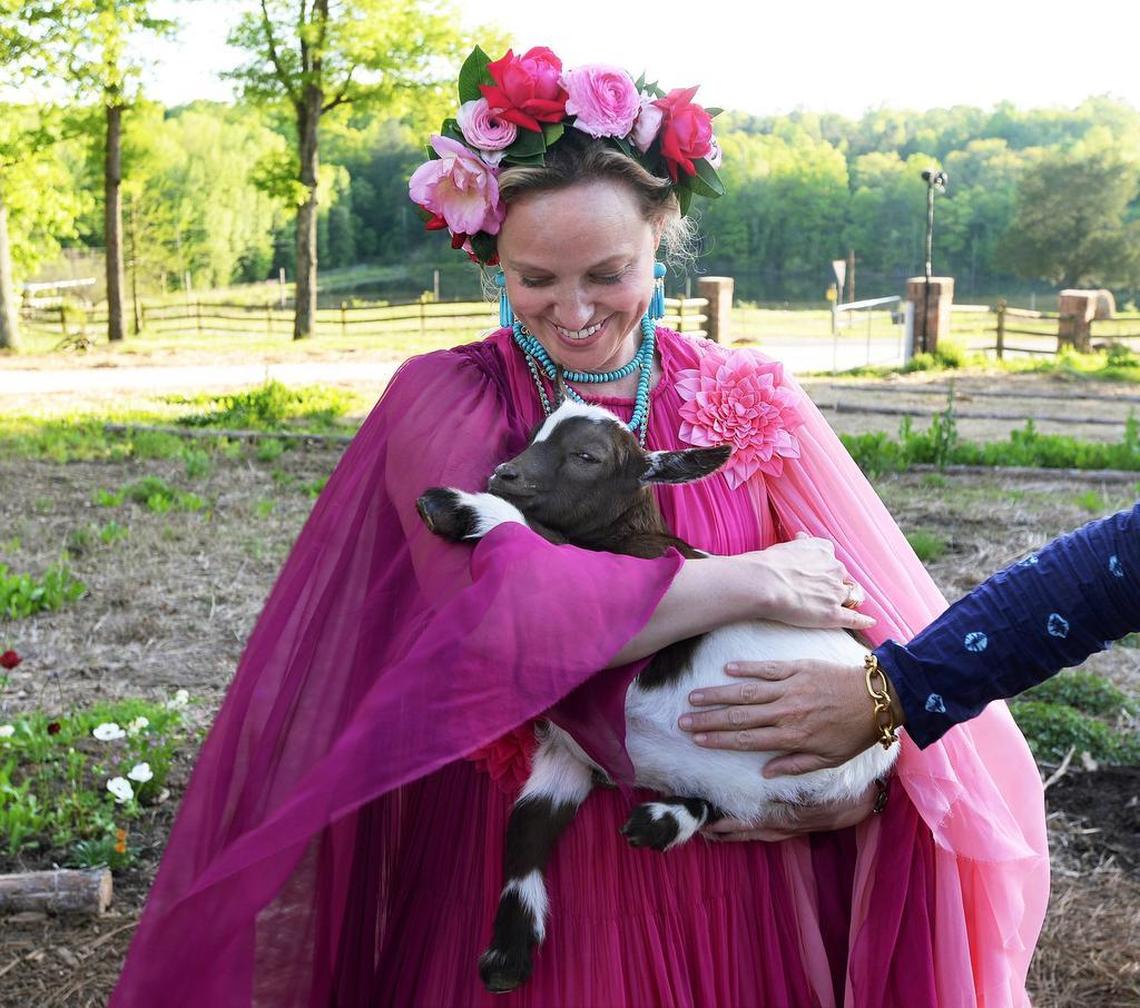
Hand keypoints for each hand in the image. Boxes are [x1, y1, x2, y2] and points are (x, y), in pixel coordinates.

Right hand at [679, 657, 903, 774]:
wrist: (878, 698)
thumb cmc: (854, 732)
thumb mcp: (829, 759)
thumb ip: (795, 765)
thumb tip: (766, 773)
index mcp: (792, 737)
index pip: (747, 739)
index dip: (720, 740)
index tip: (698, 741)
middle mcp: (786, 712)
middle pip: (739, 717)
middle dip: (708, 720)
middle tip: (683, 721)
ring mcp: (790, 688)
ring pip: (746, 692)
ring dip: (718, 694)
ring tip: (694, 697)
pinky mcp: (797, 668)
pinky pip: (766, 668)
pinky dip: (746, 669)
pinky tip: (726, 670)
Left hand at [702, 782, 878, 841]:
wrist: (863, 802)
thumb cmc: (839, 789)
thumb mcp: (816, 785)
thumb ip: (792, 779)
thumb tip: (767, 774)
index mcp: (785, 816)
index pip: (750, 824)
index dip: (727, 825)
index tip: (706, 822)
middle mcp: (782, 827)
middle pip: (746, 833)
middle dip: (723, 832)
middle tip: (698, 828)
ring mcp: (787, 830)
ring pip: (754, 835)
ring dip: (732, 834)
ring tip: (708, 830)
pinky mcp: (792, 829)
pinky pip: (763, 833)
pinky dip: (747, 832)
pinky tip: (734, 828)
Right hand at [744, 533, 875, 631]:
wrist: (765, 582)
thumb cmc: (770, 564)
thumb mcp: (786, 546)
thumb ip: (799, 543)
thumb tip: (802, 535)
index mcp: (824, 551)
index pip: (832, 560)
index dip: (827, 569)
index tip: (819, 574)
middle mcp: (835, 569)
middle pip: (843, 578)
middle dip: (837, 585)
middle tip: (822, 593)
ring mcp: (835, 592)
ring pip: (852, 596)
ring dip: (849, 600)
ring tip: (846, 606)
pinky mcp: (833, 614)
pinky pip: (854, 618)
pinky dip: (863, 621)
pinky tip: (869, 622)